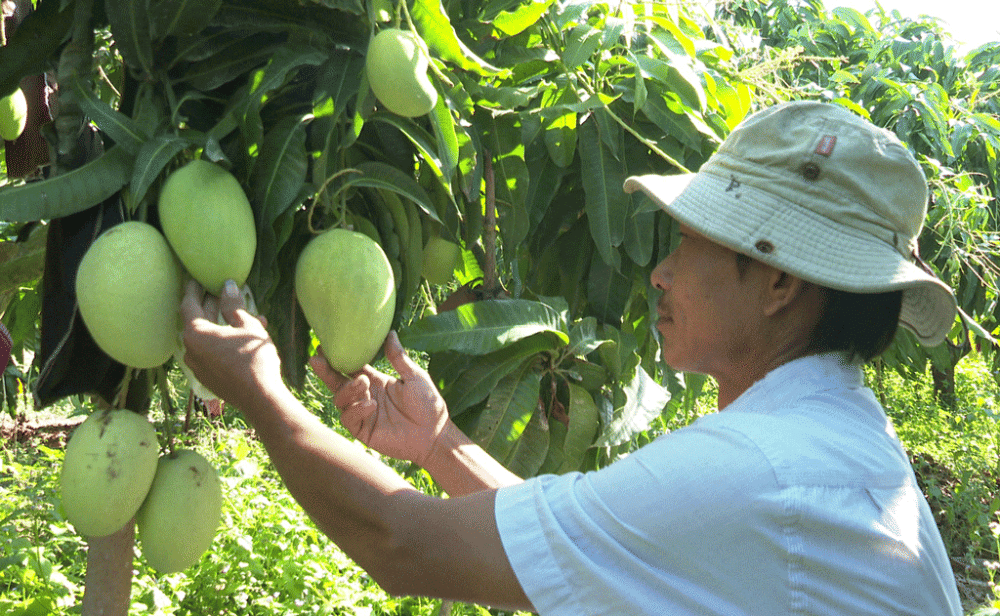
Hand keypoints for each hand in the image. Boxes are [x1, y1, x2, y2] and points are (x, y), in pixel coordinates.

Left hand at [179, 279, 284, 412]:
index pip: (189, 304)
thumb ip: (233, 305)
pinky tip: (242, 338)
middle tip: (218, 293)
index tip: (196, 278)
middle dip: (209, 307)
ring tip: (242, 316)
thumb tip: (227, 286)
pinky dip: (223, 342)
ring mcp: (198, 367)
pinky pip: (212, 353)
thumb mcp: (246, 325)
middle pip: (197, 322)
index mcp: (195, 334)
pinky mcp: (208, 378)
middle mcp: (190, 350)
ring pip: (207, 339)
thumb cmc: (252, 357)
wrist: (259, 397)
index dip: (193, 289)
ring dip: (221, 326)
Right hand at [310, 331, 449, 467]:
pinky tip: (371, 405)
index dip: (339, 357)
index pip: (351, 367)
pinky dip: (357, 409)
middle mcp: (365, 395)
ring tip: (363, 383)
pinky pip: (349, 418)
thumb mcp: (414, 377)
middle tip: (318, 360)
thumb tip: (389, 332)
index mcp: (376, 381)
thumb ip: (398, 357)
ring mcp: (363, 413)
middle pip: (338, 382)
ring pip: (340, 399)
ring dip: (348, 389)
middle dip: (326, 371)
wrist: (434, 434)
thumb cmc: (428, 404)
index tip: (326, 346)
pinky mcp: (363, 431)